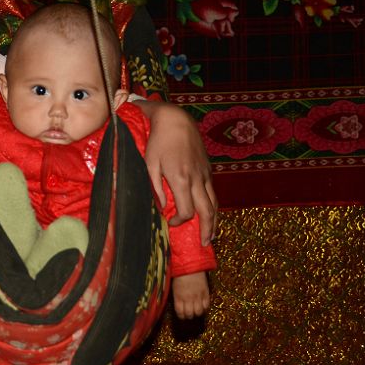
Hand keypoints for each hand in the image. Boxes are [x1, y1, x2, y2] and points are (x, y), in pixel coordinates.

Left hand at [136, 100, 216, 245]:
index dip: (180, 221)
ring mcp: (205, 174)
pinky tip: (210, 212)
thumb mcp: (150, 163)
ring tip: (211, 235)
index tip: (171, 221)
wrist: (177, 120)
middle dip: (207, 230)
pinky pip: (214, 192)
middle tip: (204, 244)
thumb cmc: (158, 141)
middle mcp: (197, 179)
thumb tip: (161, 206)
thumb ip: (154, 187)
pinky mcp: (208, 169)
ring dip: (214, 221)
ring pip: (214, 203)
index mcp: (181, 179)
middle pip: (207, 211)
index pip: (187, 211)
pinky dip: (213, 205)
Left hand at [172, 272, 210, 319]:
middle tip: (189, 313)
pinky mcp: (205, 292)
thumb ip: (177, 297)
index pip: (180, 313)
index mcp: (178, 297)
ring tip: (196, 310)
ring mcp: (197, 296)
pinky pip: (206, 305)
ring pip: (199, 312)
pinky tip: (202, 305)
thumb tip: (179, 306)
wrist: (191, 264)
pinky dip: (205, 308)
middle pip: (189, 314)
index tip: (182, 315)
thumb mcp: (174, 287)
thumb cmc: (180, 274)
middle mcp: (188, 298)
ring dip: (197, 313)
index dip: (181, 316)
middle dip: (189, 316)